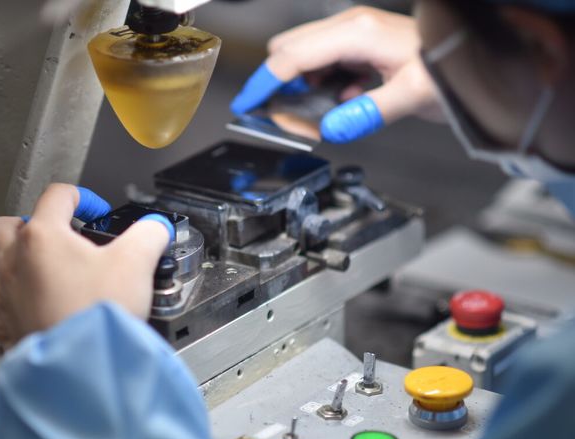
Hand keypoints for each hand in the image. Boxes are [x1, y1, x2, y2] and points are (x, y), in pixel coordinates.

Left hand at [0, 184, 170, 348]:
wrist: (84, 365)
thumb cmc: (100, 314)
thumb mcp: (136, 263)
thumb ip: (149, 236)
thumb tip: (156, 228)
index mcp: (44, 237)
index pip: (56, 196)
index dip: (80, 197)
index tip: (95, 212)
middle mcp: (14, 261)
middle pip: (3, 224)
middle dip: (26, 223)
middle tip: (50, 235)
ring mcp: (2, 294)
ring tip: (15, 259)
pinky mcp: (0, 325)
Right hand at [230, 6, 442, 142]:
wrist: (473, 61)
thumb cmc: (450, 71)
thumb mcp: (412, 96)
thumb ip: (368, 113)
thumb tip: (331, 128)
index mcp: (357, 33)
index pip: (292, 57)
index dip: (265, 83)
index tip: (247, 106)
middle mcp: (350, 28)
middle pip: (289, 52)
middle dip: (280, 87)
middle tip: (289, 120)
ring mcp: (354, 36)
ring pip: (304, 61)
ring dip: (302, 90)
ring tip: (320, 117)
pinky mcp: (359, 49)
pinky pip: (324, 68)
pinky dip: (322, 89)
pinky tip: (343, 104)